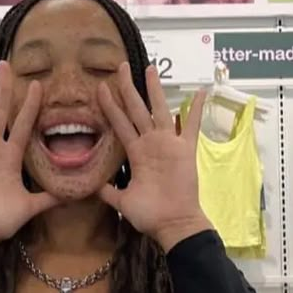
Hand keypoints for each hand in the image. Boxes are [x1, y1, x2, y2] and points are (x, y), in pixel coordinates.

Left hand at [96, 62, 210, 250]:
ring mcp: (169, 144)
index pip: (119, 123)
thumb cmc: (150, 215)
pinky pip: (193, 126)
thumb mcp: (123, 201)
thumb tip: (92, 187)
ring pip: (159, 111)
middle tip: (120, 67)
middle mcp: (151, 144)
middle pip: (136, 109)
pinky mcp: (186, 150)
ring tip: (149, 69)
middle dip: (128, 88)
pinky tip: (201, 92)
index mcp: (136, 153)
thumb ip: (109, 191)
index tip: (101, 88)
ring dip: (154, 90)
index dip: (110, 106)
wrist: (173, 225)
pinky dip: (197, 109)